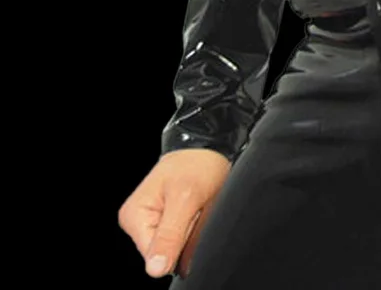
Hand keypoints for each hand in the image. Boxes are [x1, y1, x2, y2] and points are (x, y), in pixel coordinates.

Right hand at [119, 148, 231, 277]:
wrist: (208, 148)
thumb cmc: (195, 165)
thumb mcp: (186, 198)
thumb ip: (170, 235)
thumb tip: (155, 269)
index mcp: (134, 217)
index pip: (154, 256)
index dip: (179, 242)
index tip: (188, 216)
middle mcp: (139, 223)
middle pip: (166, 253)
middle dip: (187, 235)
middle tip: (194, 208)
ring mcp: (154, 223)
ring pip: (178, 247)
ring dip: (193, 232)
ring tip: (195, 206)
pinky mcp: (168, 223)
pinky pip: (185, 239)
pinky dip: (196, 228)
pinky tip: (196, 210)